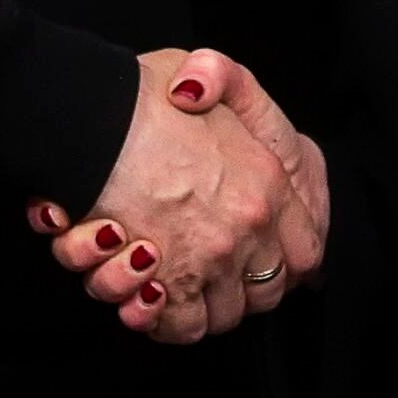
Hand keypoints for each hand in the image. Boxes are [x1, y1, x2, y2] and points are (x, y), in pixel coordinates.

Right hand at [27, 48, 324, 341]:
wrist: (92, 120)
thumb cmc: (136, 95)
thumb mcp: (196, 70)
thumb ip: (217, 81)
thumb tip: (198, 95)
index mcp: (269, 181)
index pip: (305, 251)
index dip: (282, 261)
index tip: (259, 260)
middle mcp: (248, 226)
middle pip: (264, 291)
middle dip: (237, 289)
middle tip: (205, 271)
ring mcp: (210, 259)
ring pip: (221, 315)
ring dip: (195, 304)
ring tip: (165, 280)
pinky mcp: (168, 285)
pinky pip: (180, 327)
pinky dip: (162, 320)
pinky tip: (143, 295)